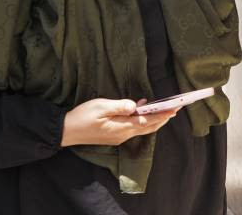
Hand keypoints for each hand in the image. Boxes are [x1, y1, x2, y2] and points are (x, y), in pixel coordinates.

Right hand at [60, 98, 179, 147]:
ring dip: (154, 119)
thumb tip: (135, 105)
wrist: (65, 132)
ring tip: (165, 109)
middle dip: (163, 117)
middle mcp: (123, 135)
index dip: (163, 115)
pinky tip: (142, 110)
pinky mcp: (114, 136)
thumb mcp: (101, 107)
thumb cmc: (82, 117)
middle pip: (149, 127)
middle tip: (176, 108)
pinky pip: (133, 128)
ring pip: (142, 128)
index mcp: (122, 128)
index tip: (175, 108)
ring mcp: (119, 137)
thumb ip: (119, 106)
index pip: (148, 121)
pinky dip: (142, 120)